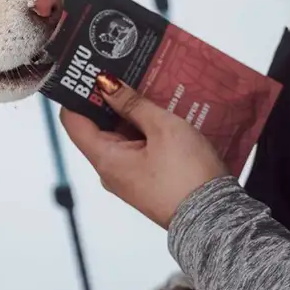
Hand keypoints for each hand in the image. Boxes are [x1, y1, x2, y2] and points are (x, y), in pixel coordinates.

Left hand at [60, 76, 227, 228]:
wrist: (215, 219)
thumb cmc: (189, 176)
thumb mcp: (163, 128)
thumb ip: (133, 104)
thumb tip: (107, 85)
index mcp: (105, 159)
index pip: (73, 121)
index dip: (78, 94)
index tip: (89, 71)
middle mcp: (111, 170)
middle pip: (98, 127)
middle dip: (110, 99)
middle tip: (124, 70)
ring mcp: (129, 177)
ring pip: (121, 136)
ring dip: (132, 112)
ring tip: (148, 85)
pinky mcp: (146, 180)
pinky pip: (138, 148)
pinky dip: (145, 129)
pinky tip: (162, 112)